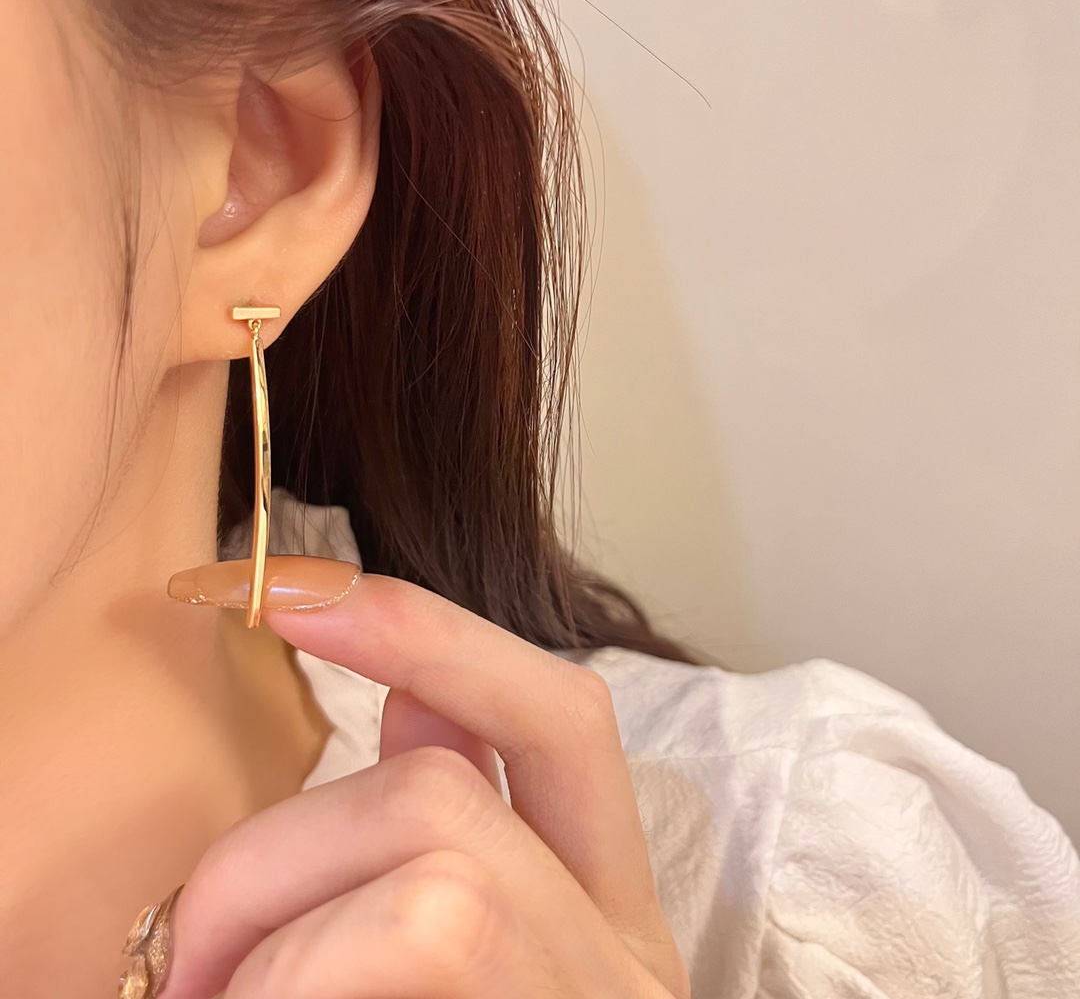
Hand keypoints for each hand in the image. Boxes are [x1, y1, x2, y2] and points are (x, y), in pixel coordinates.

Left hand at [158, 556, 691, 998]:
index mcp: (604, 910)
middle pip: (445, 789)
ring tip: (198, 998)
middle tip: (178, 952)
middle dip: (272, 851)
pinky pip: (420, 932)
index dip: (428, 632)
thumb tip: (408, 699)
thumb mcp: (464, 962)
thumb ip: (451, 824)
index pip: (557, 717)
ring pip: (433, 860)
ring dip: (268, 925)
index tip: (285, 593)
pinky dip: (285, 976)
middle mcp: (624, 952)